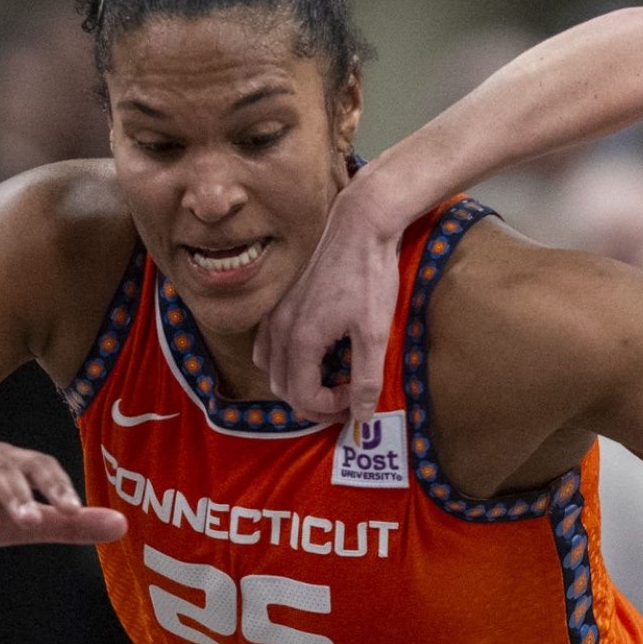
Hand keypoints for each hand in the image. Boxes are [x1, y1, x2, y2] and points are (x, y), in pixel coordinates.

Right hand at [257, 173, 419, 421]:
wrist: (359, 227)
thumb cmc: (369, 276)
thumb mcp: (375, 333)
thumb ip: (367, 379)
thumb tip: (362, 416)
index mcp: (301, 341)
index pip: (303, 398)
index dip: (331, 409)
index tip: (357, 399)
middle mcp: (279, 330)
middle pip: (283, 388)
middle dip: (314, 402)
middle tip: (346, 399)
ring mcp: (275, 314)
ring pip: (271, 367)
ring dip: (297, 383)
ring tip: (330, 380)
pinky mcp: (280, 302)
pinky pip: (268, 345)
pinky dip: (285, 361)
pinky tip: (313, 355)